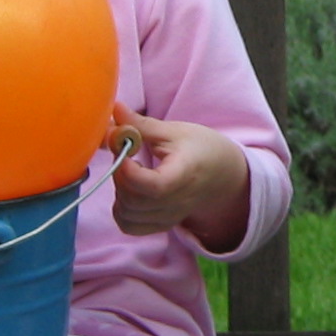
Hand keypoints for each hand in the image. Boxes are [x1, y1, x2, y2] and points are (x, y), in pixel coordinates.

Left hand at [109, 105, 250, 250]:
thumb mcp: (173, 131)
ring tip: (129, 170)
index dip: (128, 170)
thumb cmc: (200, 148)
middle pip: (134, 201)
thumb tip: (113, 109)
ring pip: (127, 215)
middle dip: (119, 174)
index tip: (123, 148)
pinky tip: (128, 189)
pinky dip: (120, 210)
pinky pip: (130, 226)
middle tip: (125, 153)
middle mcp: (178, 202)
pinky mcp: (161, 225)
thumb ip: (140, 125)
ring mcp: (169, 218)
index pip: (153, 186)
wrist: (222, 174)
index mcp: (184, 175)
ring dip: (119, 190)